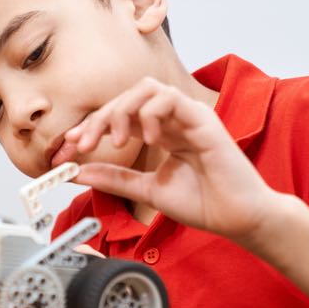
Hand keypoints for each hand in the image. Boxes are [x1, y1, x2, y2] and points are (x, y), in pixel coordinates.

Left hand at [64, 77, 279, 242]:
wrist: (238, 219)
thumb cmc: (204, 202)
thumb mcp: (146, 189)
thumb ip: (113, 179)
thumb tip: (77, 172)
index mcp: (160, 131)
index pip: (119, 115)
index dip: (92, 125)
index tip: (70, 144)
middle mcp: (172, 119)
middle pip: (126, 97)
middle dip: (98, 118)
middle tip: (82, 143)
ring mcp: (188, 116)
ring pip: (146, 88)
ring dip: (122, 110)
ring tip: (115, 140)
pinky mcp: (203, 119)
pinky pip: (170, 99)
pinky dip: (150, 113)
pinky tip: (146, 139)